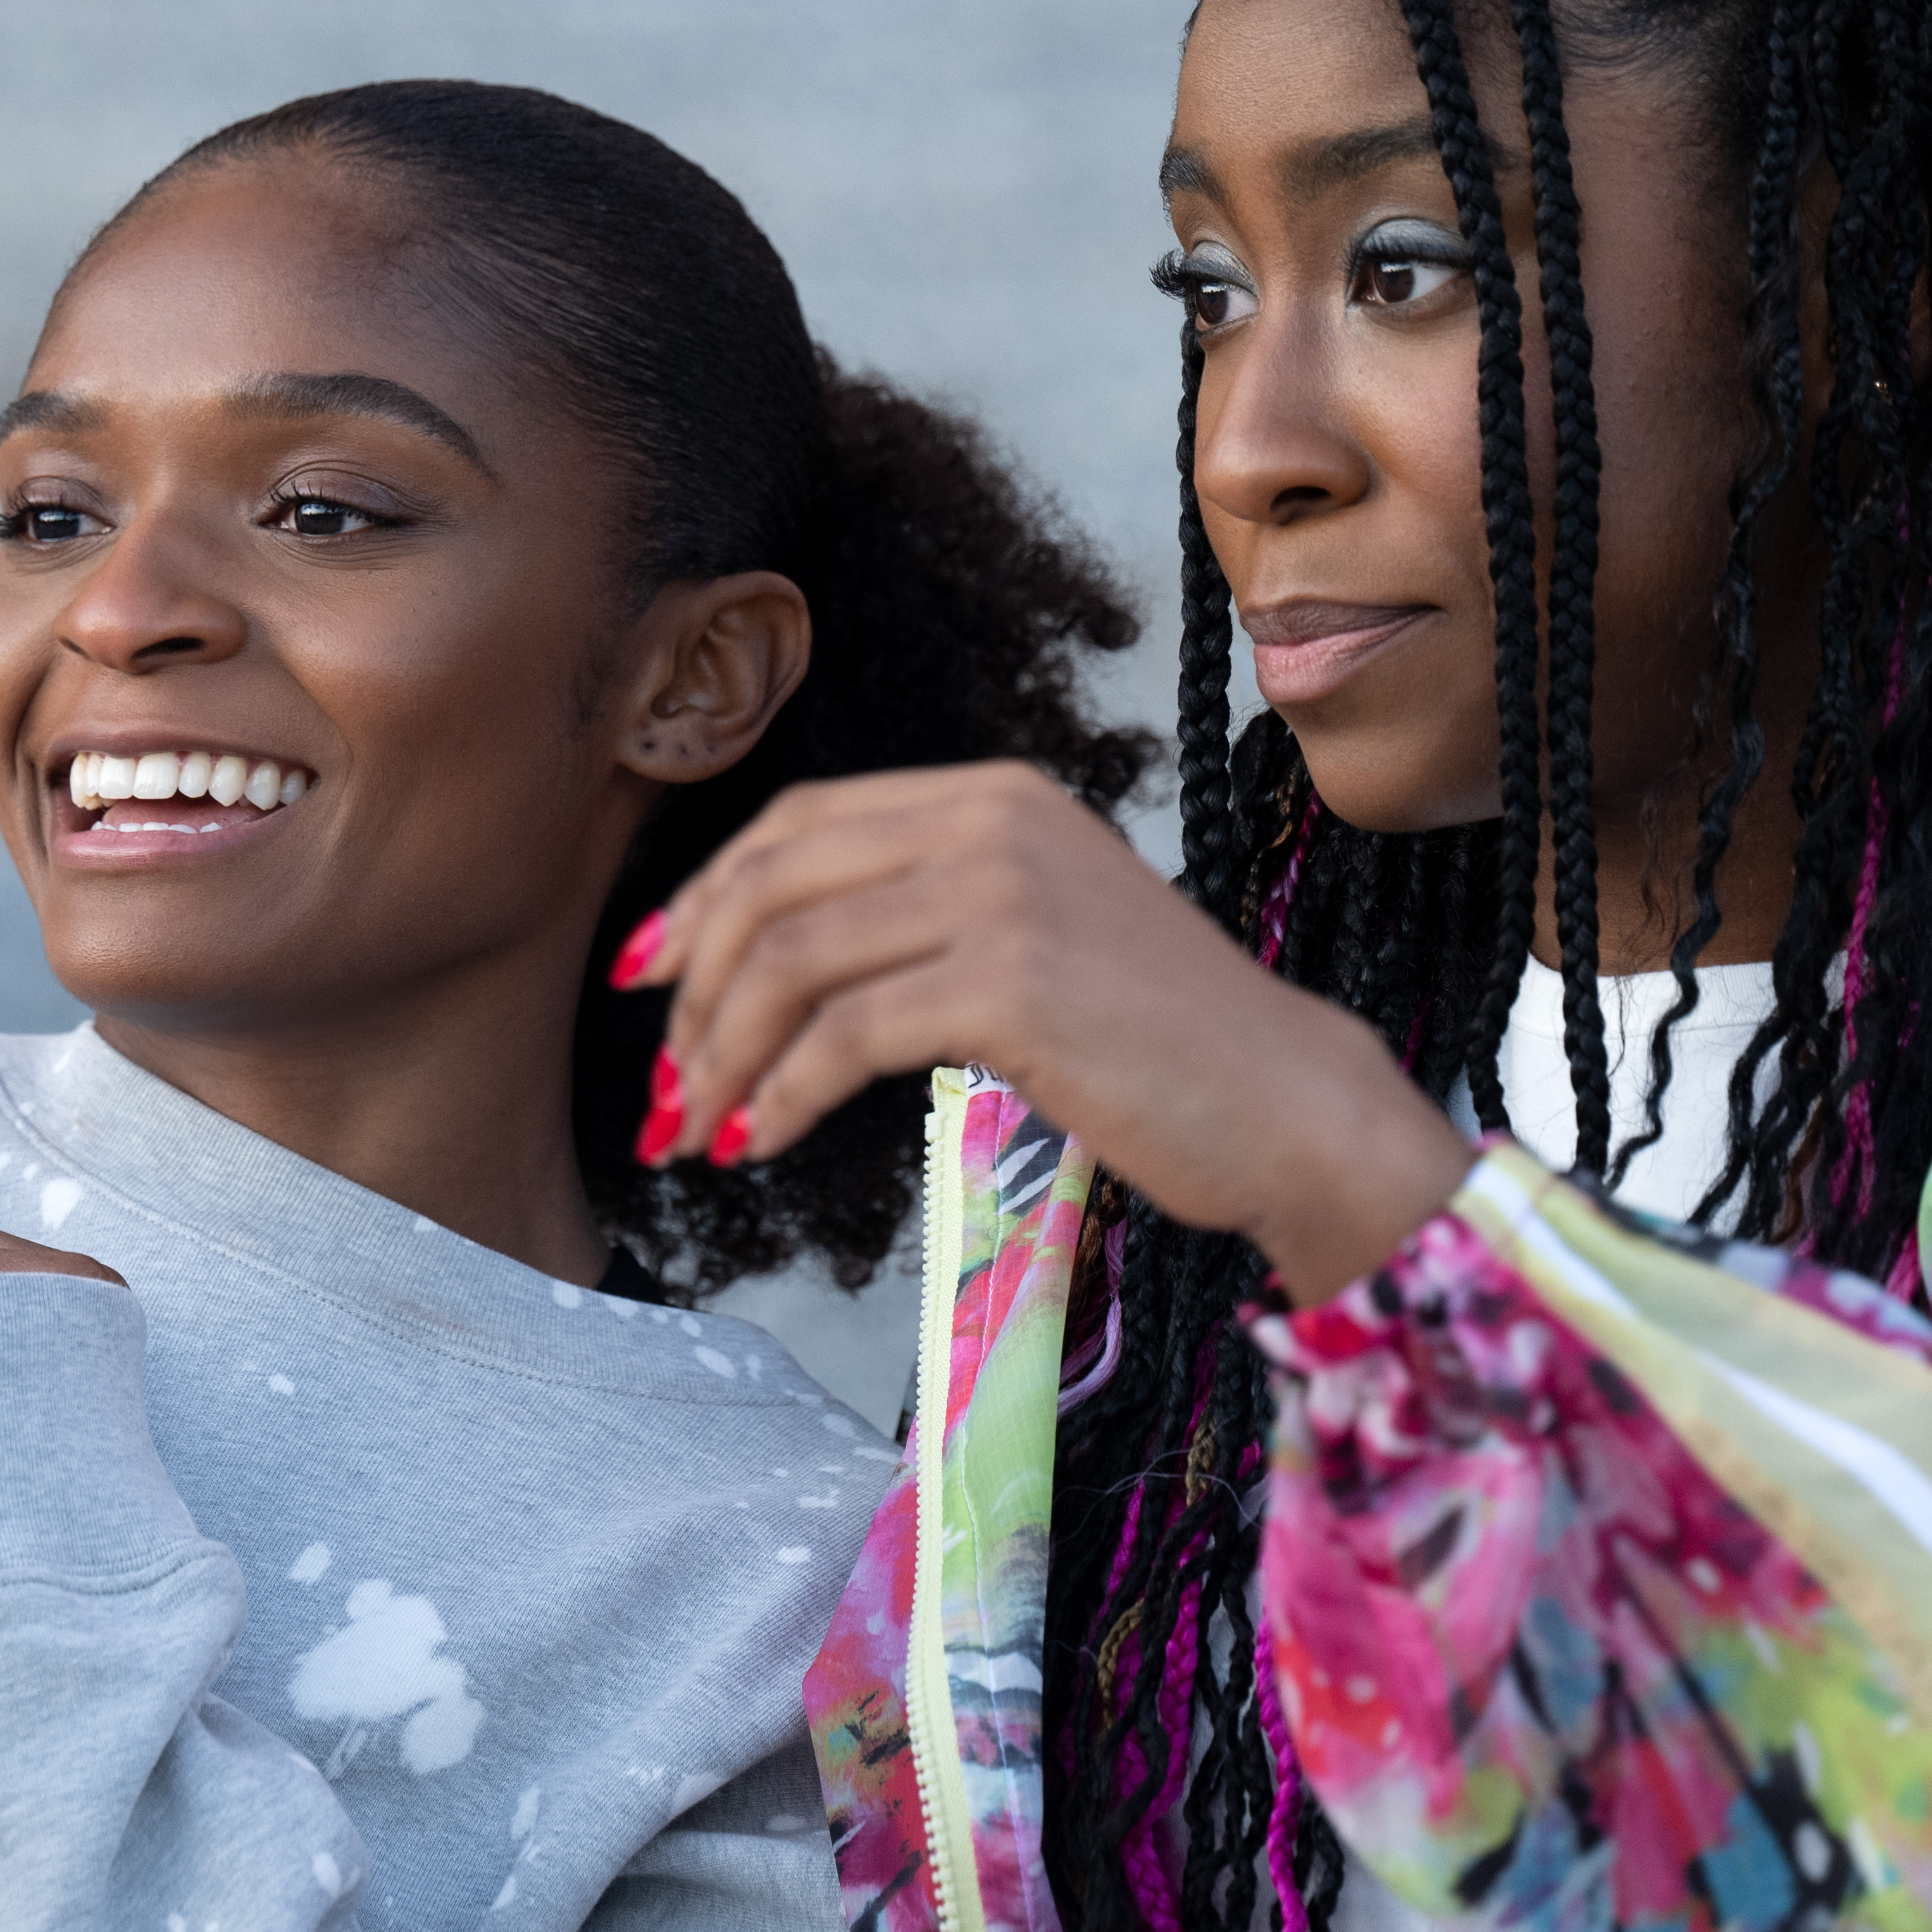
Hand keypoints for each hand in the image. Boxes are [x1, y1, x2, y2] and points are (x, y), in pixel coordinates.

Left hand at [622, 762, 1473, 1301]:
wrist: (1282, 1099)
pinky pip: (845, 1033)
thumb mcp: (1035, 930)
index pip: (800, 822)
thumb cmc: (1156, 1041)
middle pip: (775, 885)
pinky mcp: (1010, 981)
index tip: (649, 973)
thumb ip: (924, 913)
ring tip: (702, 1126)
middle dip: (695, 986)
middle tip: (667, 1077)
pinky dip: (786, 1091)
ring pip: (794, 960)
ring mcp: (1003, 893)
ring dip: (725, 1053)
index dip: (706, 896)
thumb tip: (769, 966)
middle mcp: (992, 819)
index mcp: (992, 794)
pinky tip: (769, 1137)